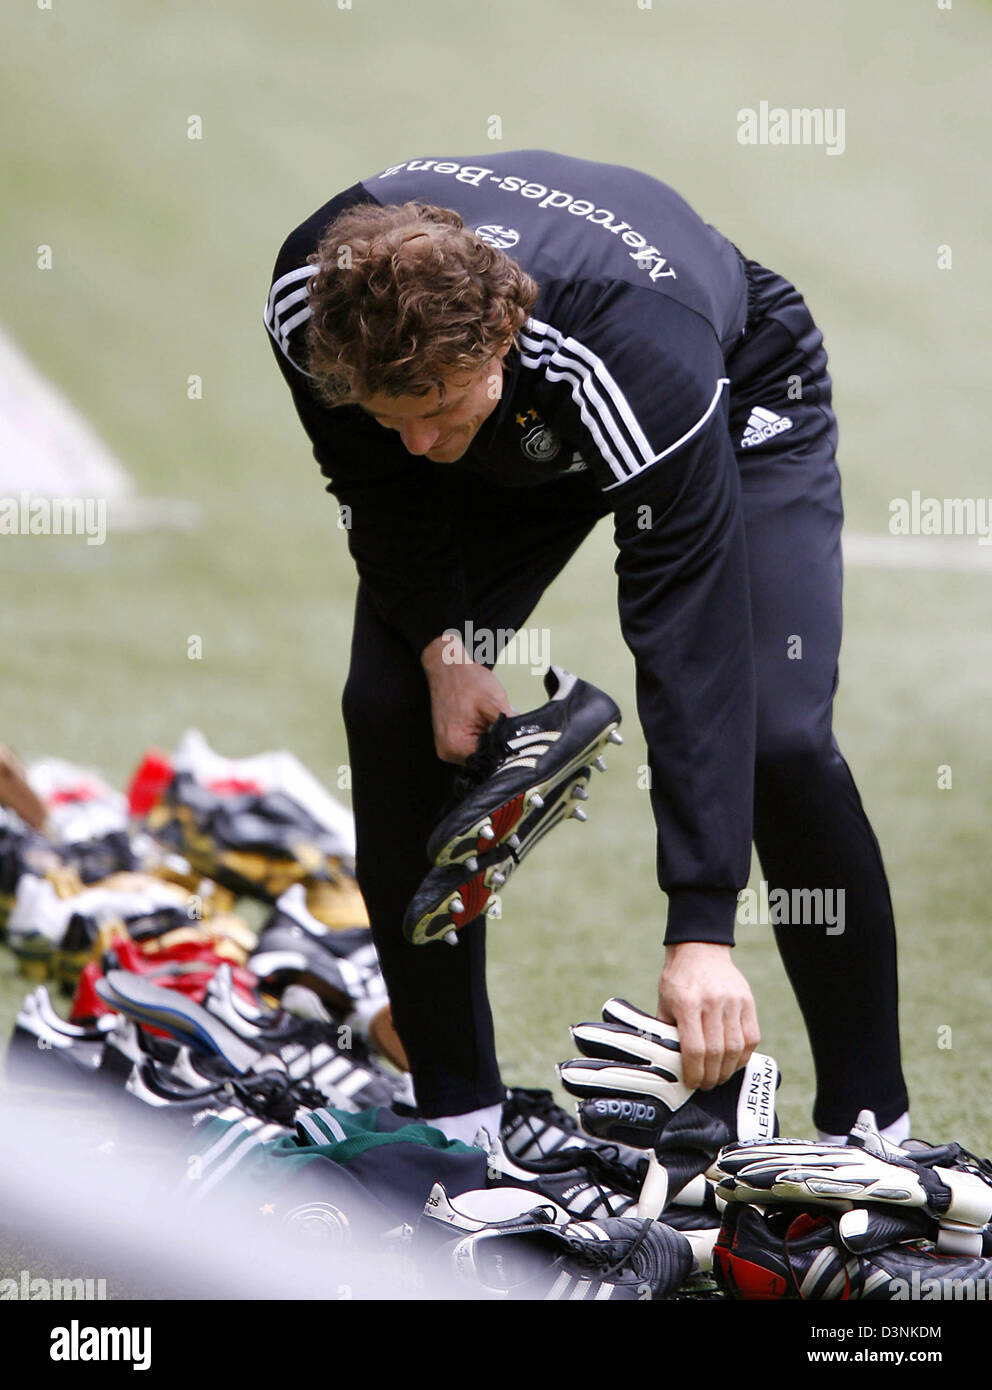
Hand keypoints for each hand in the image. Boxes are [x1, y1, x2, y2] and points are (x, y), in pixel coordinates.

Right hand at [421, 633, 513, 762]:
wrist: (448, 666)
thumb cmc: (467, 680)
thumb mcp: (494, 701)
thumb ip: (509, 725)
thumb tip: (524, 742)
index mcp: (455, 746)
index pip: (489, 762)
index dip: (504, 750)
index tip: (512, 737)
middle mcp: (447, 751)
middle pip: (483, 759)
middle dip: (496, 744)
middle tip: (498, 723)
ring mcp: (446, 747)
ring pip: (478, 752)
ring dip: (488, 739)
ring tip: (488, 719)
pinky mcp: (448, 740)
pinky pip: (470, 745)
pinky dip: (480, 735)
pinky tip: (481, 720)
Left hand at [657, 942, 758, 1090]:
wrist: (699, 950)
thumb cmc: (678, 980)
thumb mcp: (664, 1003)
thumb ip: (668, 1032)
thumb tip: (671, 1065)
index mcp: (687, 1003)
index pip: (694, 1048)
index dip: (694, 1072)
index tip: (692, 1083)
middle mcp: (712, 1002)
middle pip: (716, 1052)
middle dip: (711, 1075)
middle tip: (706, 1085)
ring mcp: (733, 1001)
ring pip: (736, 1047)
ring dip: (728, 1070)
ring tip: (719, 1077)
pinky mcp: (748, 1002)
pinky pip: (751, 1037)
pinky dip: (744, 1056)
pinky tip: (734, 1063)